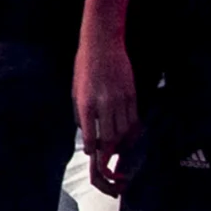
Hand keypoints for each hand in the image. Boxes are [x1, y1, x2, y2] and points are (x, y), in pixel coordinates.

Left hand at [77, 33, 139, 194]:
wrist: (101, 44)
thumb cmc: (84, 67)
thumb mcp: (76, 90)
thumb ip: (82, 113)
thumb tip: (87, 133)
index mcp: (86, 104)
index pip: (91, 136)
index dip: (94, 152)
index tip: (94, 159)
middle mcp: (104, 104)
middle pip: (110, 139)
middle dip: (110, 157)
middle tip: (110, 167)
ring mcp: (120, 100)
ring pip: (125, 133)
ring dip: (122, 147)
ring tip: (120, 156)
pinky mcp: (132, 96)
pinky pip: (134, 121)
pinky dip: (132, 133)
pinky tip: (130, 139)